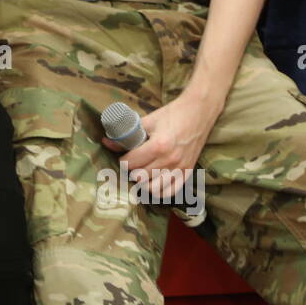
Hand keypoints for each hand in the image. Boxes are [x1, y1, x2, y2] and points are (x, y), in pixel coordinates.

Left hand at [101, 92, 218, 199]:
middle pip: (140, 176)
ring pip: (153, 187)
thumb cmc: (172, 114)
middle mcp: (170, 160)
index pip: (131, 162)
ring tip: (141, 173)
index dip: (123, 160)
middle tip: (131, 164)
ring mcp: (180, 168)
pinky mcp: (188, 172)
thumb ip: (127, 134)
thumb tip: (106, 141)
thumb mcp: (148, 121)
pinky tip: (153, 183)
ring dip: (143, 182)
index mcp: (158, 145)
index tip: (123, 156)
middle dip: (132, 171)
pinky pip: (171, 192)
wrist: (198, 112)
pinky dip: (159, 191)